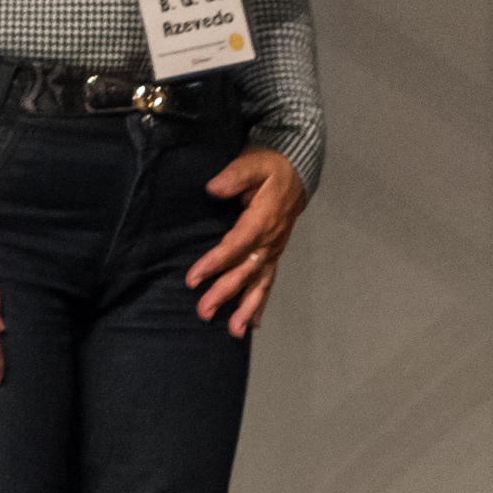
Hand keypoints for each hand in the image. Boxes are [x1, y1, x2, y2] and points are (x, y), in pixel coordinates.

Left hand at [187, 146, 307, 335]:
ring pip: (259, 283)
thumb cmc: (273, 167)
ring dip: (246, 307)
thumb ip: (236, 175)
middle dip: (225, 292)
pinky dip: (260, 304)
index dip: (216, 262)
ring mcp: (274, 250)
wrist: (297, 172)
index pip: (237, 245)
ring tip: (233, 330)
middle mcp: (270, 240)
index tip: (194, 278)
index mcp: (263, 219)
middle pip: (246, 270)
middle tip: (204, 310)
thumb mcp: (255, 162)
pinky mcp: (273, 255)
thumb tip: (214, 187)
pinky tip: (251, 325)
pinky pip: (268, 282)